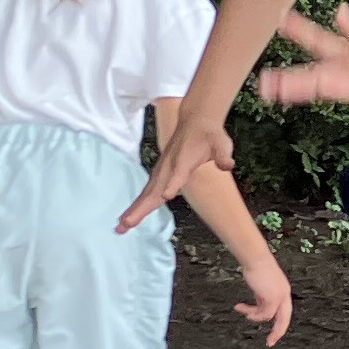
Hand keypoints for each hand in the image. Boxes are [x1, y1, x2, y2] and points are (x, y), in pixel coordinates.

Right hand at [117, 121, 235, 235]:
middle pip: (154, 190)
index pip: (178, 174)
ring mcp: (161, 171)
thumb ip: (223, 155)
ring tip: (121, 227)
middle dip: (141, 207)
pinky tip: (128, 218)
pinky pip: (146, 192)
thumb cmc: (210, 135)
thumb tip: (227, 165)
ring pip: (146, 193)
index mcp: (184, 160)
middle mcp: (169, 167)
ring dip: (134, 210)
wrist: (195, 121)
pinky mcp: (158, 174)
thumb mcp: (222, 143)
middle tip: (127, 224)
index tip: (166, 197)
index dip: (173, 184)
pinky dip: (137, 205)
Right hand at [232, 249, 293, 346]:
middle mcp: (284, 294)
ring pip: (268, 316)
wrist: (254, 258)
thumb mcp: (261, 285)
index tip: (273, 333)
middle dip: (277, 332)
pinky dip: (251, 313)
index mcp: (284, 291)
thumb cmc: (256, 267)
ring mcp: (279, 296)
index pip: (285, 312)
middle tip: (270, 343)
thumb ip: (262, 296)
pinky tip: (241, 308)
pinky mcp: (271, 297)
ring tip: (244, 312)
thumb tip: (258, 306)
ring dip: (253, 316)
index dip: (280, 323)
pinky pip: (262, 312)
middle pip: (284, 319)